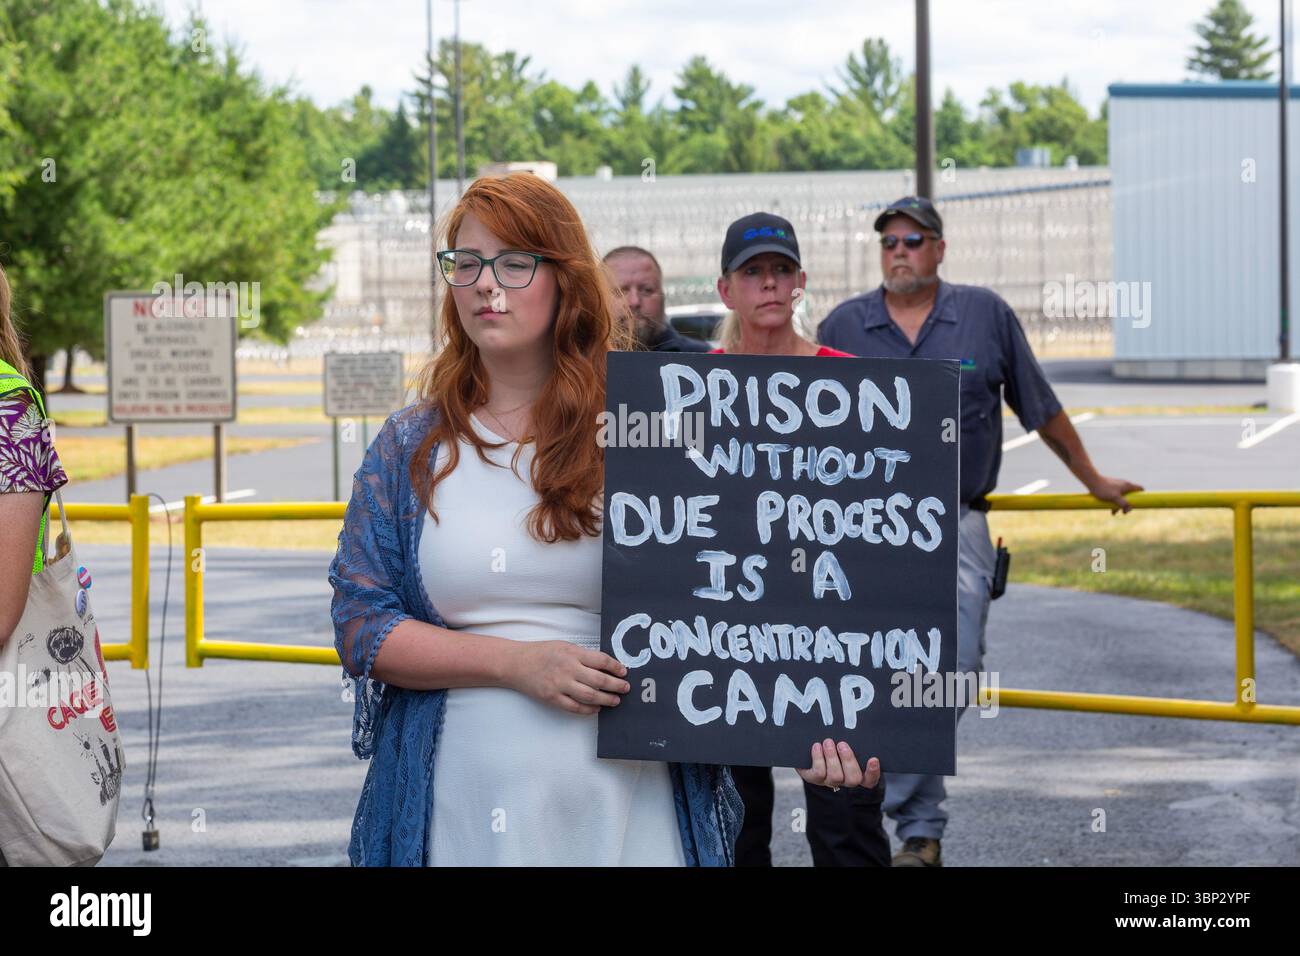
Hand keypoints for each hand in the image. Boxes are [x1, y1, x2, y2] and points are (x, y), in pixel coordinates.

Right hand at [504, 641, 629, 715]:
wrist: (516, 663)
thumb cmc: (541, 653)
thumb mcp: (564, 646)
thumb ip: (583, 655)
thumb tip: (604, 666)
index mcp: (572, 653)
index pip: (601, 660)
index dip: (615, 667)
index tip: (624, 672)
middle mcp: (568, 669)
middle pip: (599, 680)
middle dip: (616, 685)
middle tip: (625, 688)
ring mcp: (560, 685)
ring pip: (590, 696)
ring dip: (606, 699)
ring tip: (615, 701)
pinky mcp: (552, 698)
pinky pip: (575, 707)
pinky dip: (588, 709)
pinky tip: (596, 708)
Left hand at [796, 739, 880, 790]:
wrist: (806, 746)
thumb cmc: (832, 740)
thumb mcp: (844, 739)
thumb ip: (853, 738)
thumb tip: (861, 722)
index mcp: (857, 772)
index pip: (870, 779)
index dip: (873, 772)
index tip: (873, 759)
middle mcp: (844, 779)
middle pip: (854, 779)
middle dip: (848, 761)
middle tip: (842, 744)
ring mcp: (829, 780)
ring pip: (836, 777)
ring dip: (832, 757)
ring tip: (828, 742)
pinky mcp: (814, 778)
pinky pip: (819, 773)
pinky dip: (818, 758)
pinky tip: (817, 746)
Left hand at [1086, 475, 1143, 513]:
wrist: (1092, 480)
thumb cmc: (1104, 489)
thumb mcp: (1115, 498)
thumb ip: (1123, 504)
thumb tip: (1129, 509)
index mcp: (1128, 485)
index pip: (1140, 488)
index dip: (1142, 496)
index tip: (1137, 504)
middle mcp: (1124, 484)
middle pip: (1131, 495)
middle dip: (1128, 505)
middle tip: (1123, 512)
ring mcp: (1117, 485)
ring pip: (1122, 497)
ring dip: (1119, 505)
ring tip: (1113, 512)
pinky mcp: (1111, 487)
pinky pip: (1116, 495)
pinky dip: (1114, 501)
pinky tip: (1108, 507)